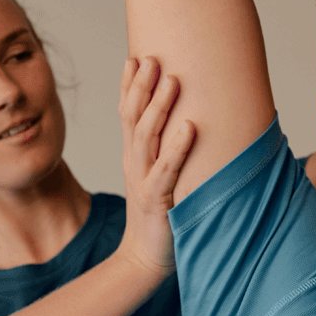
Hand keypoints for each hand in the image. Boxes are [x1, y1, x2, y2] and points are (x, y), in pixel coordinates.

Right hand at [117, 56, 194, 276]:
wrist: (145, 258)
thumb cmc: (159, 214)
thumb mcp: (157, 175)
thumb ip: (164, 150)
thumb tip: (189, 118)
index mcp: (134, 156)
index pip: (126, 114)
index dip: (128, 85)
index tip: (135, 57)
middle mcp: (134, 164)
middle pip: (133, 118)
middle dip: (141, 86)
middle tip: (153, 58)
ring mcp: (143, 182)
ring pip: (146, 138)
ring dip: (159, 107)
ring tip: (173, 80)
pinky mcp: (156, 202)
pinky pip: (166, 171)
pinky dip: (177, 148)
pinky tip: (189, 127)